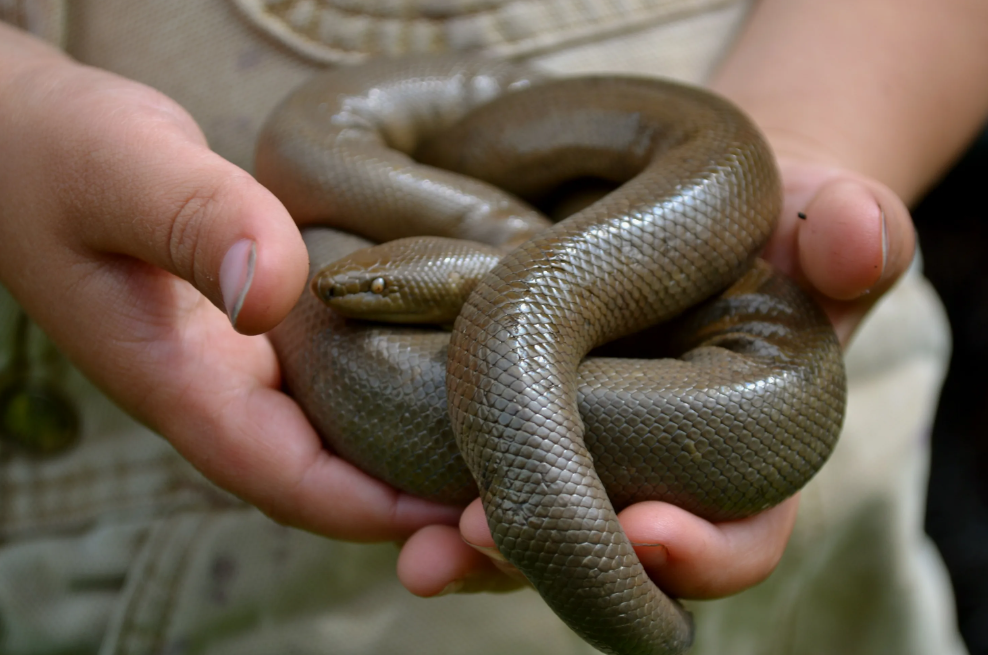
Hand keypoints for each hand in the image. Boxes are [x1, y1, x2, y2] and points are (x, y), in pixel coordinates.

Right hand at [0, 25, 460, 539]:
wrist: (33, 146)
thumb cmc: (65, 155)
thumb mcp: (124, 172)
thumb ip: (195, 223)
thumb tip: (278, 290)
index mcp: (185, 387)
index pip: (294, 481)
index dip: (385, 511)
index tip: (472, 511)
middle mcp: (224, 397)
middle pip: (333, 485)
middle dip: (419, 508)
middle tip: (516, 493)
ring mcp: (247, 371)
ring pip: (342, 443)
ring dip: (419, 461)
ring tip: (508, 449)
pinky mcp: (269, 336)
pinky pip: (342, 390)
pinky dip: (402, 397)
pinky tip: (462, 376)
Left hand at [395, 155, 915, 598]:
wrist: (701, 220)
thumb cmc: (770, 229)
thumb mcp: (817, 223)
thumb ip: (850, 235)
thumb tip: (857, 233)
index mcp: (742, 461)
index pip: (737, 534)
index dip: (701, 550)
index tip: (647, 530)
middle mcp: (657, 479)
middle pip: (610, 557)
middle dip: (550, 559)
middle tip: (480, 534)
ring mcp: (582, 460)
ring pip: (531, 535)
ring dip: (473, 545)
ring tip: (423, 545)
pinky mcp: (520, 428)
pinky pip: (476, 476)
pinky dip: (431, 491)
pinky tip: (387, 492)